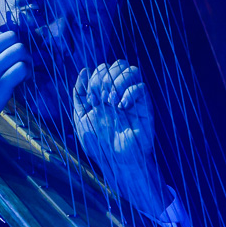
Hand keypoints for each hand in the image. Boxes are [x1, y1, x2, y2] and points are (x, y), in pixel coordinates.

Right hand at [0, 31, 29, 176]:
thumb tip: (4, 50)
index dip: (6, 46)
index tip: (6, 59)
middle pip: (11, 37)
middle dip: (19, 49)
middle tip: (19, 63)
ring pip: (20, 50)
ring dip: (26, 60)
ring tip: (22, 72)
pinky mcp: (0, 85)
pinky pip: (22, 68)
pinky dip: (26, 73)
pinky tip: (22, 81)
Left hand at [73, 61, 169, 214]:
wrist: (116, 162)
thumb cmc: (98, 144)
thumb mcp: (81, 119)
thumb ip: (80, 95)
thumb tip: (84, 70)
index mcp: (104, 93)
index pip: (102, 69)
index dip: (94, 78)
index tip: (91, 99)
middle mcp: (119, 92)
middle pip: (118, 64)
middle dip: (105, 78)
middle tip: (101, 99)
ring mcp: (132, 98)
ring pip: (131, 70)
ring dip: (118, 82)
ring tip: (112, 102)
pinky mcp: (145, 106)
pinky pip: (141, 86)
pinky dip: (129, 92)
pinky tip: (122, 107)